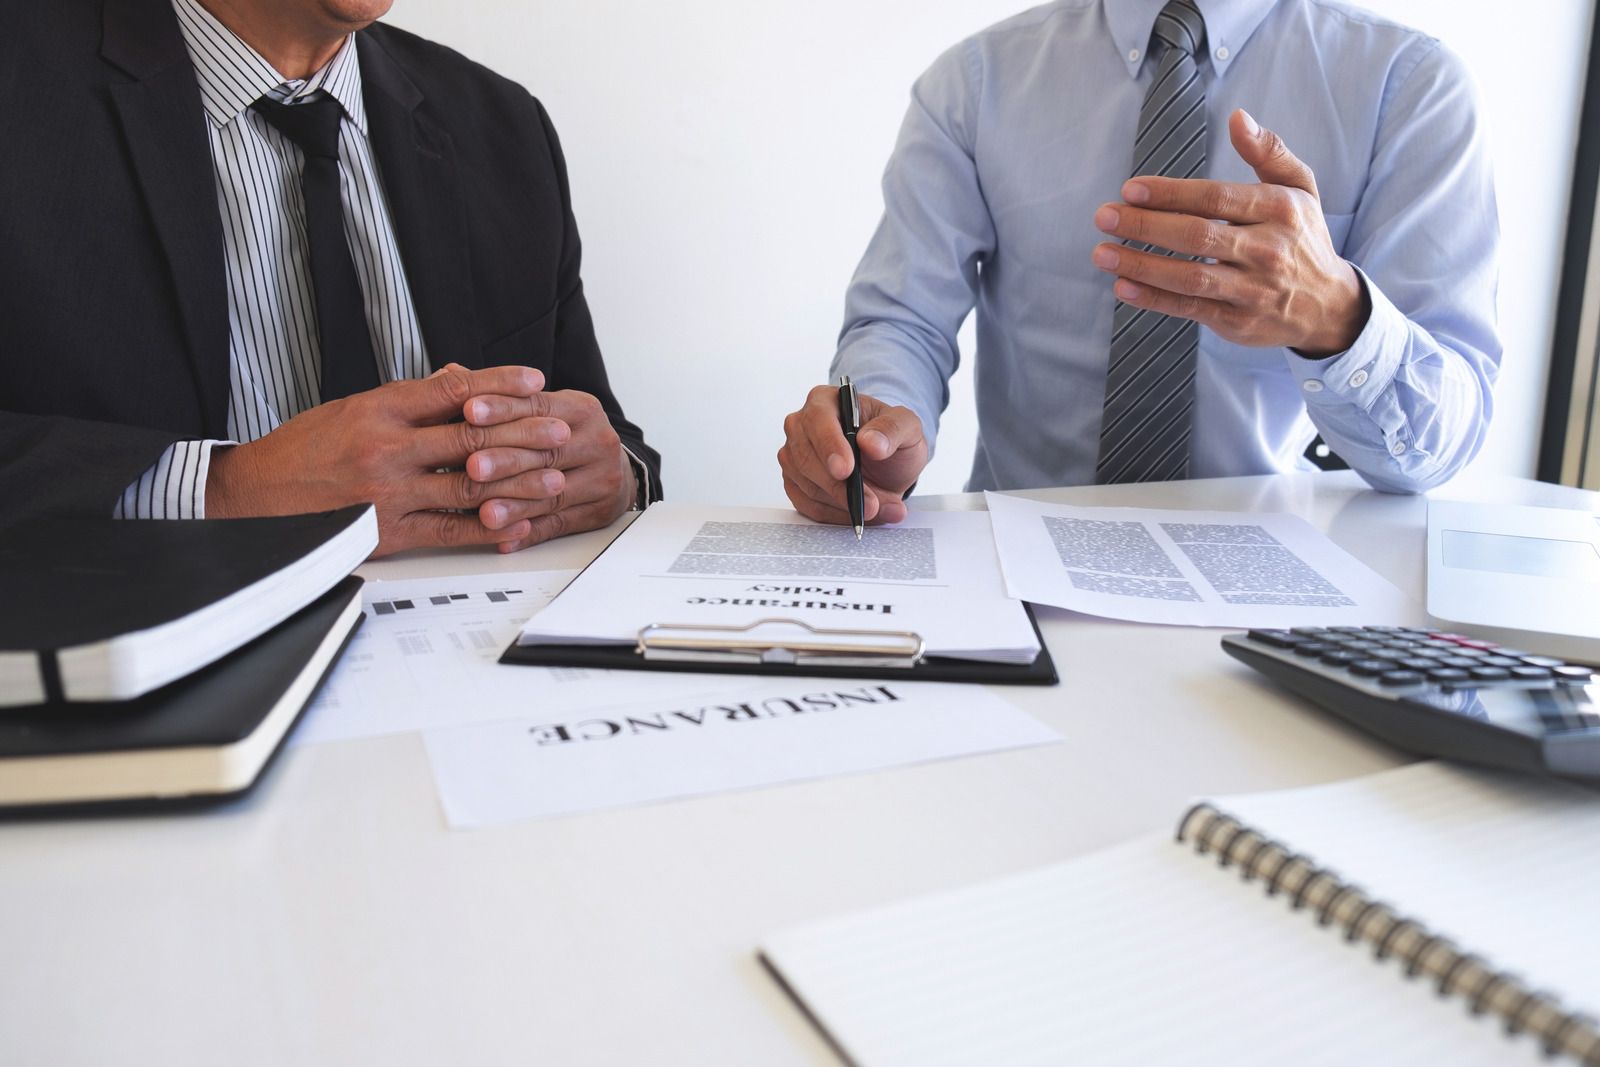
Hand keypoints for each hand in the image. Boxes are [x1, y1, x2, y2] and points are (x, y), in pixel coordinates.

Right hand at [207, 364, 565, 556]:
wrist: (253, 497)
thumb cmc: (303, 450)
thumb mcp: (353, 408)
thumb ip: (410, 398)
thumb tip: (459, 378)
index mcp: (379, 409)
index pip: (453, 390)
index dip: (500, 385)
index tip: (536, 382)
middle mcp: (387, 448)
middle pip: (471, 437)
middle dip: (524, 434)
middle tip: (560, 430)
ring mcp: (389, 492)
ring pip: (468, 487)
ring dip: (517, 484)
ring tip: (552, 479)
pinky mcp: (387, 532)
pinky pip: (447, 531)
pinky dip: (485, 529)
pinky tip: (515, 525)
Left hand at [457, 387, 637, 552]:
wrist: (614, 469)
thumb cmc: (566, 437)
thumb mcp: (542, 410)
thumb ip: (501, 398)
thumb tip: (452, 375)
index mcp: (583, 409)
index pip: (539, 407)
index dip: (503, 409)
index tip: (469, 411)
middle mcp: (598, 442)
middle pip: (547, 452)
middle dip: (505, 459)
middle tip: (471, 466)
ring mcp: (602, 479)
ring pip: (552, 493)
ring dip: (515, 504)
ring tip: (483, 512)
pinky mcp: (598, 513)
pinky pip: (559, 525)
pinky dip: (528, 533)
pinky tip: (504, 539)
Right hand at [778, 385, 927, 525]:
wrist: (887, 463)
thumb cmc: (890, 438)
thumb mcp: (906, 426)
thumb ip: (893, 428)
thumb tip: (871, 442)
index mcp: (824, 401)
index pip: (817, 421)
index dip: (830, 446)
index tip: (846, 470)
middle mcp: (801, 427)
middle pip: (806, 459)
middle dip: (840, 487)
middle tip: (870, 504)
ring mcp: (794, 457)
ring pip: (808, 487)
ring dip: (845, 505)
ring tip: (880, 509)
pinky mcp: (795, 485)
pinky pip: (809, 506)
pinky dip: (837, 515)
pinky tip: (861, 514)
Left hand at [1090, 109, 1369, 357]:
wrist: (1328, 305)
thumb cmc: (1301, 237)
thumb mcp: (1300, 188)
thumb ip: (1268, 152)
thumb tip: (1238, 117)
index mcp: (1279, 210)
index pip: (1217, 198)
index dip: (1171, 194)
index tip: (1131, 188)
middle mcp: (1267, 250)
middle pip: (1197, 237)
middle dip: (1145, 226)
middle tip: (1104, 216)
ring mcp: (1252, 290)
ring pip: (1189, 277)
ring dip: (1141, 265)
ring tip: (1102, 253)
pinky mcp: (1238, 321)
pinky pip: (1189, 309)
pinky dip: (1154, 300)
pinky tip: (1122, 286)